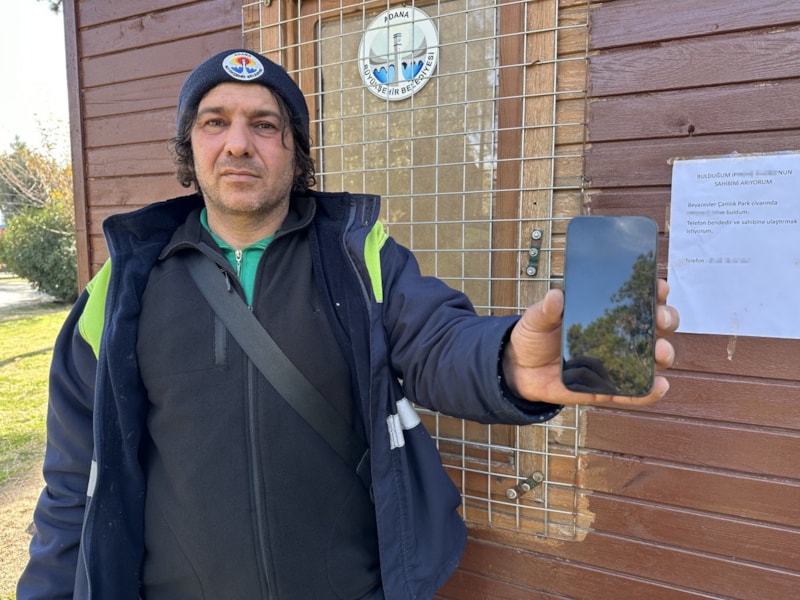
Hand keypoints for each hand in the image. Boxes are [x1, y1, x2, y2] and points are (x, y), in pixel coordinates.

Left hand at [502, 279, 678, 406]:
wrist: (520, 371)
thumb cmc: (533, 338)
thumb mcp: (536, 319)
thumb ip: (546, 310)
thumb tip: (556, 296)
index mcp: (603, 313)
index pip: (635, 299)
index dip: (652, 292)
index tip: (659, 287)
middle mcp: (617, 336)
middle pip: (654, 326)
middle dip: (666, 320)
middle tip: (661, 319)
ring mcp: (615, 363)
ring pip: (651, 358)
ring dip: (663, 354)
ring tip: (660, 352)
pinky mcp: (608, 388)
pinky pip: (635, 392)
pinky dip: (650, 391)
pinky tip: (659, 385)